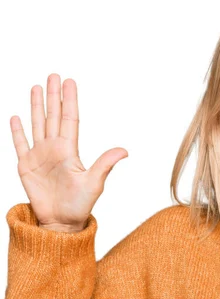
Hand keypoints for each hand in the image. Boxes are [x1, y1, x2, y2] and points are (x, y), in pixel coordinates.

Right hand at [9, 73, 128, 228]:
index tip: (69, 81)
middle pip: (52, 116)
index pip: (69, 118)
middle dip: (53, 96)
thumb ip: (105, 164)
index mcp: (70, 150)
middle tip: (53, 75)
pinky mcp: (26, 167)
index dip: (68, 100)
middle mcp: (54, 149)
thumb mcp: (94, 183)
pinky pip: (20, 144)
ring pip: (37, 124)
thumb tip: (124, 150)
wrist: (61, 223)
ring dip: (36, 106)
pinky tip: (15, 117)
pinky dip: (17, 131)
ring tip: (36, 87)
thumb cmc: (80, 205)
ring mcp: (40, 157)